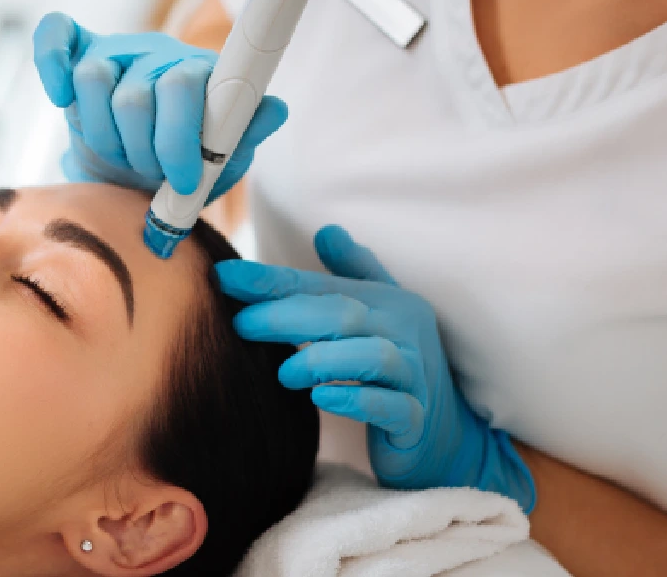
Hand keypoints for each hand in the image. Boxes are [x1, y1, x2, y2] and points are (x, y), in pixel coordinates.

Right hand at [32, 12, 288, 200]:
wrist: (138, 178)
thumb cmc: (183, 167)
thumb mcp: (222, 160)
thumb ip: (246, 133)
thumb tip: (274, 109)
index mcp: (197, 74)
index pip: (182, 86)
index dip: (178, 138)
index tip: (182, 180)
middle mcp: (156, 57)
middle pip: (134, 95)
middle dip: (140, 151)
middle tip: (149, 176)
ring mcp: (115, 55)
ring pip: (93, 79)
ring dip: (103, 135)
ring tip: (119, 158)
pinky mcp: (77, 56)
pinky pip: (56, 36)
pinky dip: (52, 64)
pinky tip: (60, 97)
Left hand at [214, 225, 536, 512]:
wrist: (442, 437)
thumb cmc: (396, 370)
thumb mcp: (376, 317)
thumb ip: (350, 275)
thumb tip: (327, 230)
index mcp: (389, 303)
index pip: (322, 286)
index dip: (272, 280)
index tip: (224, 275)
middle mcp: (405, 333)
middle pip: (342, 315)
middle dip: (284, 316)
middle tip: (240, 325)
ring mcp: (414, 377)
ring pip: (371, 357)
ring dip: (320, 360)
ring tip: (283, 372)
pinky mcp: (415, 420)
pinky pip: (389, 405)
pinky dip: (354, 400)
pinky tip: (321, 398)